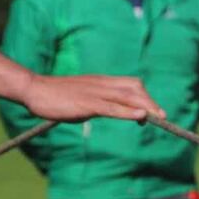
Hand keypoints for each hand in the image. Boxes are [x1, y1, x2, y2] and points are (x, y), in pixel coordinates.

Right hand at [21, 74, 163, 122]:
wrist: (35, 90)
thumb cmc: (56, 96)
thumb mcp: (82, 97)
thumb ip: (98, 102)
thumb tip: (110, 110)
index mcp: (102, 82)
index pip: (131, 84)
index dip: (145, 95)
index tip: (154, 110)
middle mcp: (102, 84)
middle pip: (134, 89)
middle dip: (150, 102)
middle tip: (163, 117)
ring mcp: (96, 93)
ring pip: (127, 97)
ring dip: (146, 106)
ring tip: (160, 117)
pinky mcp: (87, 104)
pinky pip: (112, 107)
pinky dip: (128, 111)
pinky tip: (141, 116)